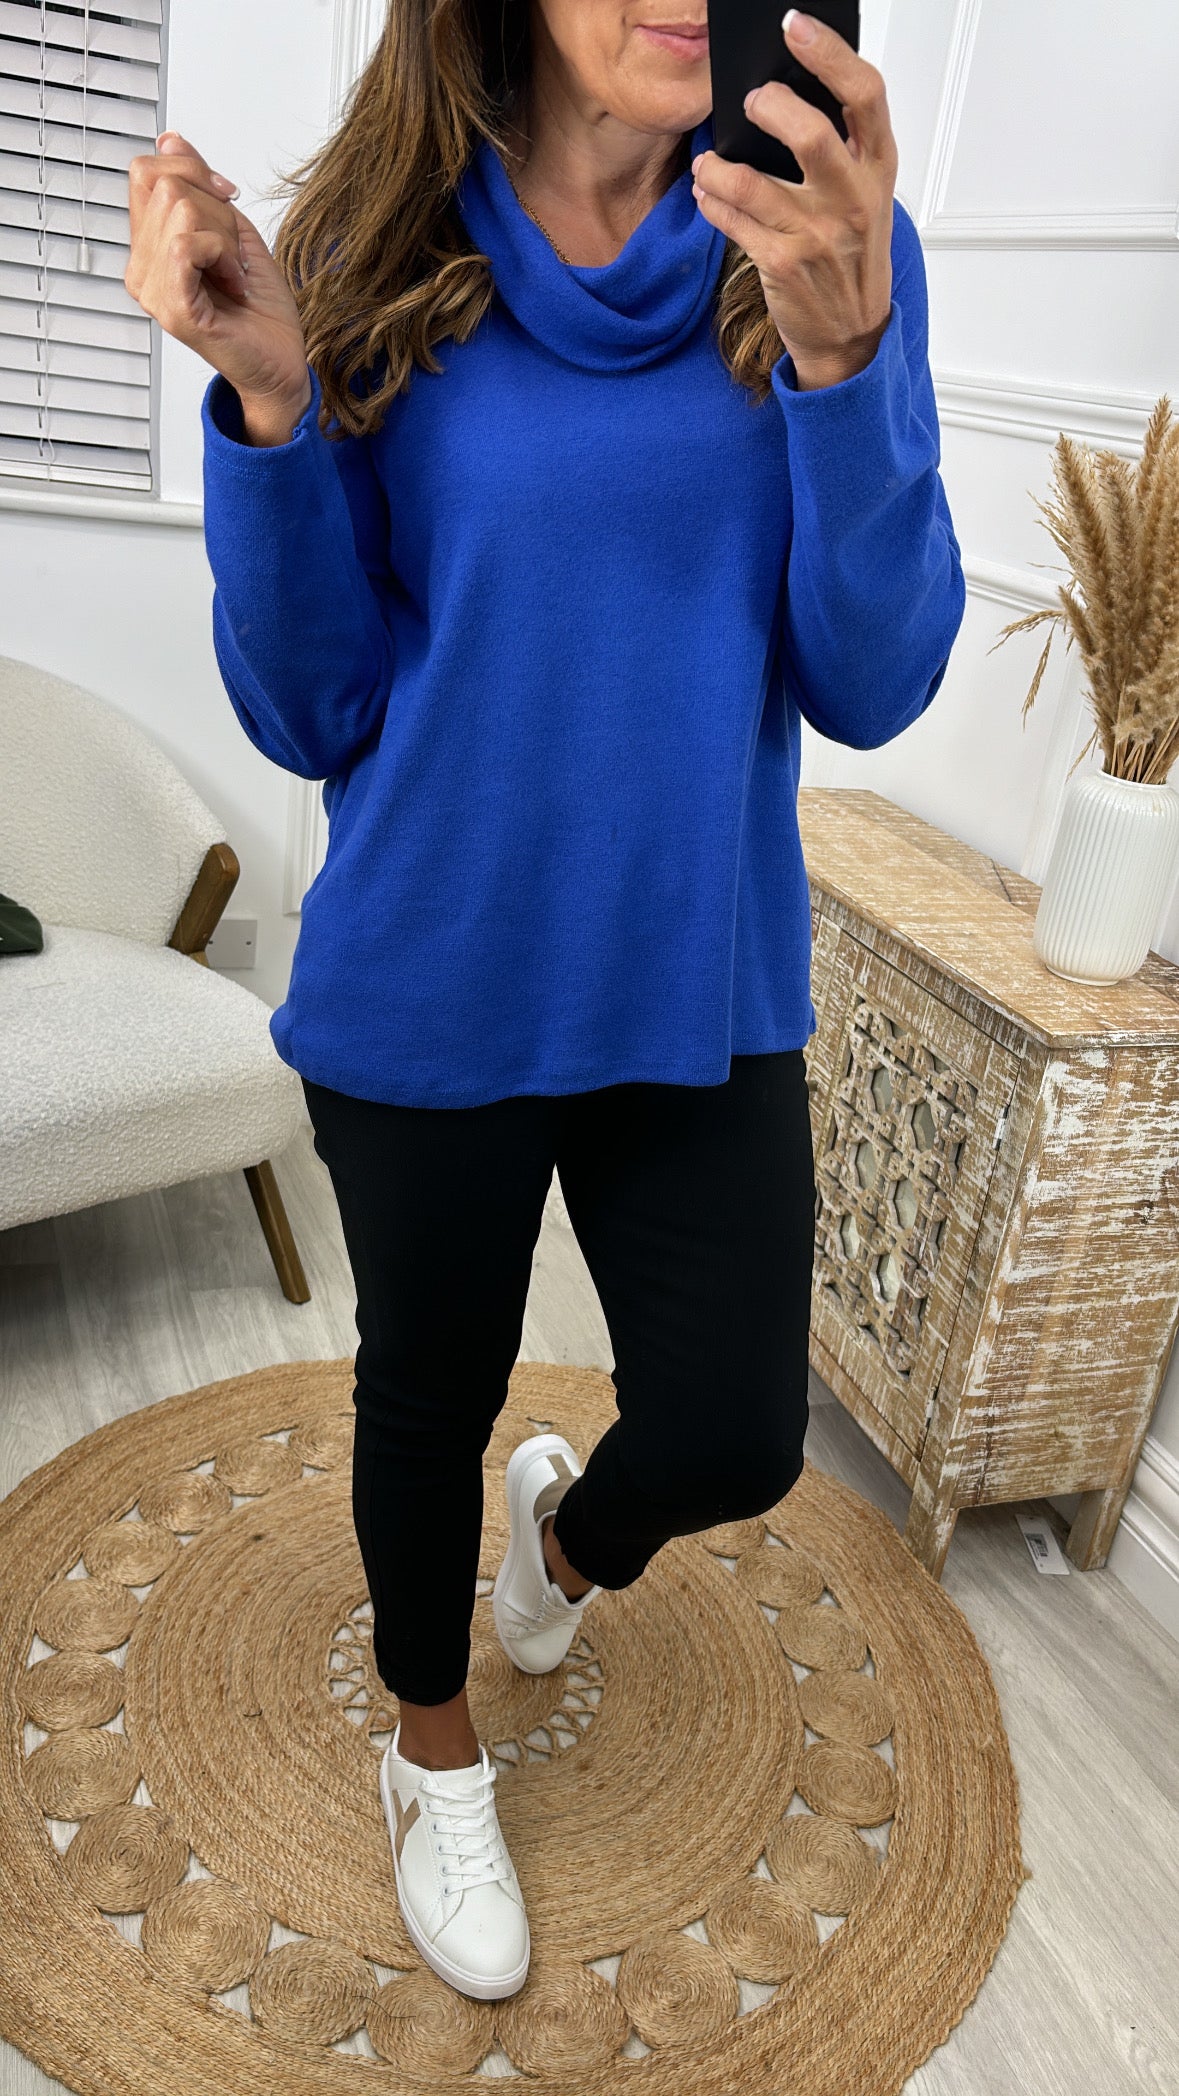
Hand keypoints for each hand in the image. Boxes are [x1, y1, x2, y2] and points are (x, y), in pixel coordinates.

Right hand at [125, 132, 311, 440]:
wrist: (283, 366)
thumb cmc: (262, 312)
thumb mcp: (233, 230)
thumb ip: (200, 188)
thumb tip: (170, 139)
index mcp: (149, 248)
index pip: (145, 172)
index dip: (192, 169)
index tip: (227, 199)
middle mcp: (142, 269)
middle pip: (164, 183)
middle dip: (215, 207)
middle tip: (233, 252)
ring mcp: (153, 290)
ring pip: (178, 208)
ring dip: (224, 235)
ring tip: (234, 272)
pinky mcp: (174, 309)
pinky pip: (185, 244)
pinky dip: (223, 254)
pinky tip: (235, 282)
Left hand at [691, 9, 896, 389]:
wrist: (851, 334)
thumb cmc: (852, 254)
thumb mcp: (865, 196)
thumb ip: (842, 148)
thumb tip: (786, 93)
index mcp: (877, 169)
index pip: (865, 95)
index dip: (829, 53)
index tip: (796, 25)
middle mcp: (852, 200)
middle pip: (811, 134)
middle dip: (771, 107)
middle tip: (750, 101)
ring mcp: (816, 236)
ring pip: (754, 183)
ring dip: (719, 166)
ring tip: (708, 162)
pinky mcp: (783, 265)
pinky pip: (734, 221)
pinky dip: (712, 202)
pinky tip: (706, 191)